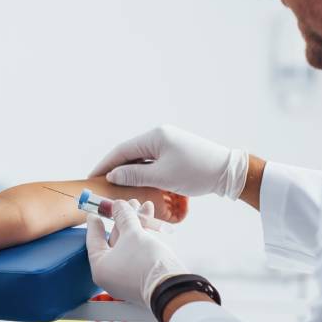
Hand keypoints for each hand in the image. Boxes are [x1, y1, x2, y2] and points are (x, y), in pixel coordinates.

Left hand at [85, 199, 188, 308]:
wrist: (172, 287)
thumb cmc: (145, 262)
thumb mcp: (132, 233)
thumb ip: (123, 216)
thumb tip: (118, 205)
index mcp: (100, 268)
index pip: (94, 241)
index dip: (95, 224)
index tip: (94, 213)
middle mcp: (111, 275)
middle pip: (114, 241)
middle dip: (122, 220)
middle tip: (126, 204)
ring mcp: (127, 278)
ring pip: (128, 246)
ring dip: (135, 225)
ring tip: (143, 206)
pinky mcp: (142, 278)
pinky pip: (137, 254)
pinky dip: (142, 238)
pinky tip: (150, 222)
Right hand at [88, 125, 248, 198]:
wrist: (229, 172)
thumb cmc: (196, 172)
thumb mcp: (162, 176)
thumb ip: (135, 175)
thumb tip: (113, 174)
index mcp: (155, 136)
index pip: (122, 150)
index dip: (105, 164)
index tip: (92, 177)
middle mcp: (161, 135)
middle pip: (131, 153)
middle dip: (116, 168)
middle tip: (101, 184)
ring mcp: (169, 142)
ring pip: (142, 158)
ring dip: (130, 171)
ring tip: (117, 186)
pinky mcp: (177, 152)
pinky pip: (154, 161)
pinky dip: (144, 171)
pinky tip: (138, 183)